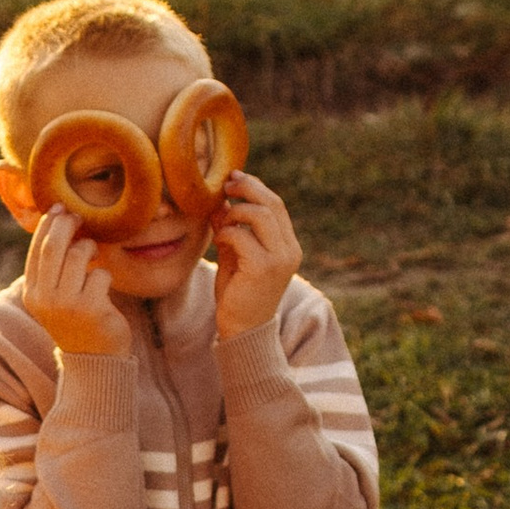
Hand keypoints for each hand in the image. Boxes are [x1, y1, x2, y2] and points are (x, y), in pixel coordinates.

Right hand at [21, 207, 131, 356]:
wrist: (94, 360)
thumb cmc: (76, 320)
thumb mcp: (54, 297)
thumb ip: (51, 268)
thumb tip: (56, 222)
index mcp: (32, 295)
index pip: (37, 250)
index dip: (48, 225)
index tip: (59, 209)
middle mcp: (45, 300)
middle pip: (54, 247)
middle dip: (67, 225)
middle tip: (79, 217)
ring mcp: (68, 305)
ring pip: (80, 256)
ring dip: (90, 249)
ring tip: (93, 256)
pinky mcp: (91, 309)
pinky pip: (101, 274)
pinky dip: (105, 275)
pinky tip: (102, 288)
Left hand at [210, 169, 301, 340]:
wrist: (243, 330)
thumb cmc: (238, 295)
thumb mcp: (235, 256)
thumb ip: (233, 230)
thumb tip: (221, 201)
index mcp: (288, 246)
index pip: (276, 205)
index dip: (255, 186)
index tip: (234, 177)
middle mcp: (289, 250)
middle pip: (271, 203)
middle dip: (246, 188)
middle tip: (225, 185)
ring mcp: (279, 259)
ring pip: (259, 214)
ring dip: (235, 212)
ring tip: (222, 223)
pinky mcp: (263, 268)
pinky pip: (242, 235)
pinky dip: (226, 232)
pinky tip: (220, 242)